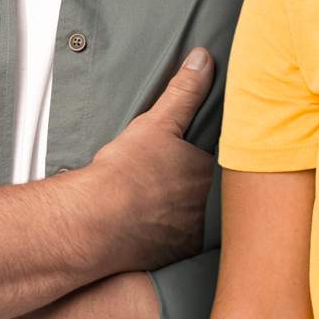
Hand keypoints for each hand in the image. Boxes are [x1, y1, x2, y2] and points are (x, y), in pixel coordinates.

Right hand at [87, 48, 216, 272]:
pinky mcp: (172, 258)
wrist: (91, 224)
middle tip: (181, 178)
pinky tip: (156, 224)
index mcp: (210, 175)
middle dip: (203, 185)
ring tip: (167, 199)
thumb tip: (204, 60)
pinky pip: (181, 243)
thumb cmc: (123, 175)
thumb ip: (184, 91)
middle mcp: (208, 209)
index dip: (216, 156)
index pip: (227, 162)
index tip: (205, 153)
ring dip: (189, 211)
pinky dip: (172, 234)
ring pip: (200, 219)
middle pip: (216, 193)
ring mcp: (191, 236)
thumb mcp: (157, 123)